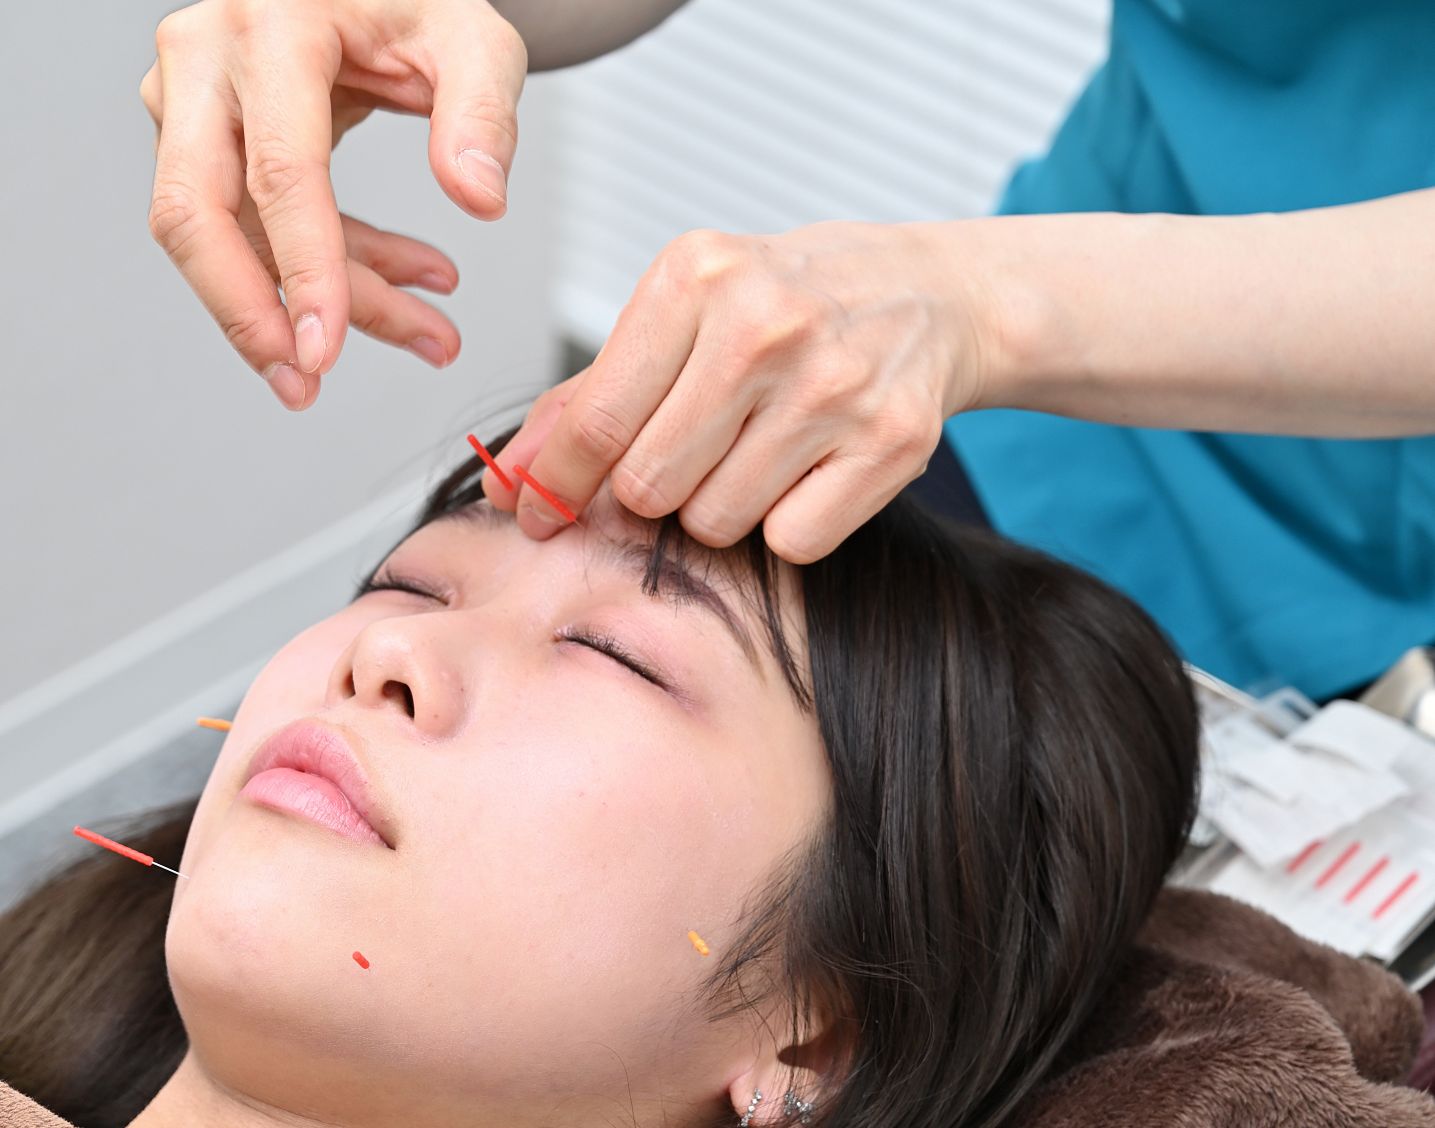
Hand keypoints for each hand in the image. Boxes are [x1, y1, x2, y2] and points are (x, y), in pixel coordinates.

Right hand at [141, 0, 527, 408]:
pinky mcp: (197, 132)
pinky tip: (401, 292)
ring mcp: (189, 97)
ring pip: (228, 233)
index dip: (303, 270)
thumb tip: (479, 198)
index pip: (277, 170)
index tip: (326, 350)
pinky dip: (326, 268)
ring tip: (423, 334)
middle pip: (195, 213)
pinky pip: (251, 225)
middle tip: (308, 383)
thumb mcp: (472, 34)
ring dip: (317, 299)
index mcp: (269, 26)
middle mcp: (207, 58)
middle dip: (251, 315)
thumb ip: (484, 110)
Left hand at [485, 223, 997, 561]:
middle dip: (653, 491)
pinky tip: (807, 469)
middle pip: (649, 486)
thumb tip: (509, 482)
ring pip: (717, 522)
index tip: (539, 511)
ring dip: (721, 508)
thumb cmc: (784, 306)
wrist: (925, 294)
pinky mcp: (890, 441)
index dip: (556, 485)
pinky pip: (793, 542)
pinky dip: (789, 524)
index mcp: (695, 277)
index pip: (596, 422)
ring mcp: (833, 383)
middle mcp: (764, 324)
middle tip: (690, 455)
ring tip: (757, 450)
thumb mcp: (681, 314)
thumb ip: (588, 397)